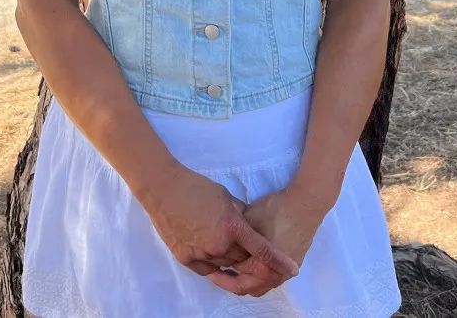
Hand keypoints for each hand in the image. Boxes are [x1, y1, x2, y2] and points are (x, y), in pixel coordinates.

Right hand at [139, 165, 299, 290]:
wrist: (164, 189)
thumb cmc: (196, 187)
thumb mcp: (226, 197)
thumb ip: (240, 214)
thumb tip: (249, 226)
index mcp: (232, 226)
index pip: (262, 249)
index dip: (278, 260)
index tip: (293, 268)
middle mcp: (219, 244)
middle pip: (243, 258)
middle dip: (245, 250)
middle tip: (239, 237)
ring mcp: (202, 253)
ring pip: (225, 264)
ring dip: (229, 256)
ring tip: (220, 238)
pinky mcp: (186, 258)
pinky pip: (207, 269)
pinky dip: (213, 262)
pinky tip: (211, 251)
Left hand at [213, 186, 329, 296]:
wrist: (305, 205)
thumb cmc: (274, 212)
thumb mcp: (246, 222)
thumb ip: (233, 239)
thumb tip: (221, 243)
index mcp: (260, 269)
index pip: (234, 278)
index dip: (219, 272)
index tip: (209, 266)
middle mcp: (273, 277)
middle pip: (245, 288)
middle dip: (229, 280)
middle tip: (216, 270)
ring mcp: (284, 274)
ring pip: (259, 286)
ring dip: (244, 280)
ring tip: (232, 267)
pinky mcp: (292, 266)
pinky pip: (271, 279)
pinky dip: (258, 276)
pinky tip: (251, 261)